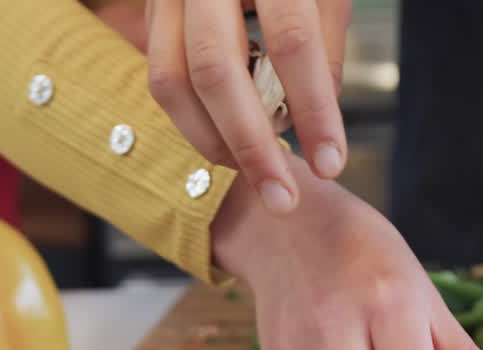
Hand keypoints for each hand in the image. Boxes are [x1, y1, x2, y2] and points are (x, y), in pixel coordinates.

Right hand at [145, 0, 351, 215]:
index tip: (331, 163)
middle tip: (284, 198)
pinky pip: (161, 76)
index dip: (313, 108)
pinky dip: (194, 120)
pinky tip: (229, 143)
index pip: (289, 38)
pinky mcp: (152, 7)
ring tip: (257, 174)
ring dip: (213, 141)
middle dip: (251, 146)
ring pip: (170, 81)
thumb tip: (315, 129)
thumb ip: (324, 51)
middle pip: (214, 69)